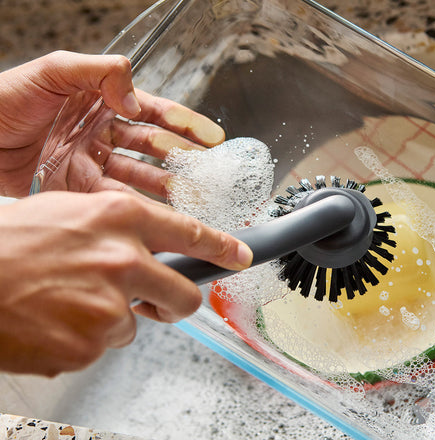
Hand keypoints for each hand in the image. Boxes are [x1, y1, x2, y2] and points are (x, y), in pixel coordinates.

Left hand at [0, 50, 224, 196]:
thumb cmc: (3, 99)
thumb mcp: (53, 71)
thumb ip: (100, 72)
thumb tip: (136, 99)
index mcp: (102, 101)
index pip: (154, 111)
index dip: (185, 123)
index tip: (212, 137)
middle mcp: (103, 133)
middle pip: (154, 147)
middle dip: (185, 158)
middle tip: (210, 172)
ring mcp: (93, 163)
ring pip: (141, 176)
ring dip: (168, 186)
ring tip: (194, 196)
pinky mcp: (79, 190)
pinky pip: (116, 200)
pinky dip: (139, 208)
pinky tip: (160, 214)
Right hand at [0, 191, 252, 375]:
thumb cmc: (5, 245)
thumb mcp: (65, 213)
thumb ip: (113, 228)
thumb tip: (144, 244)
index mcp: (118, 218)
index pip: (191, 233)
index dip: (221, 248)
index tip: (240, 257)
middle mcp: (123, 258)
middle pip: (184, 296)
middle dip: (174, 305)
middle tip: (156, 307)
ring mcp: (110, 305)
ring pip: (135, 325)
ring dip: (110, 320)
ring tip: (67, 304)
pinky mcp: (91, 344)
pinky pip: (101, 347)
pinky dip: (82, 340)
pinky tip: (52, 323)